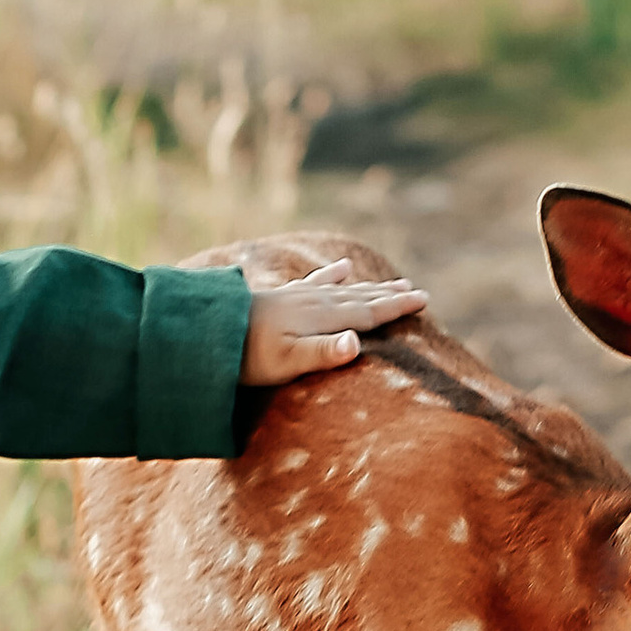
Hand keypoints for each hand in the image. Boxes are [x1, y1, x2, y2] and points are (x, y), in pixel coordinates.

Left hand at [240, 255, 428, 385]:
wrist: (207, 333)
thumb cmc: (248, 356)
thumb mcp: (287, 362)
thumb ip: (323, 352)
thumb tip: (357, 342)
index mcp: (321, 319)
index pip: (367, 314)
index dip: (396, 307)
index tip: (423, 300)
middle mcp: (314, 303)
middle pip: (360, 298)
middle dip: (390, 296)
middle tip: (417, 291)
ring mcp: (298, 298)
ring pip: (344, 289)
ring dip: (369, 287)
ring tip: (391, 281)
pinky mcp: (283, 298)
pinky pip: (317, 282)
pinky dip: (333, 275)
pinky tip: (342, 268)